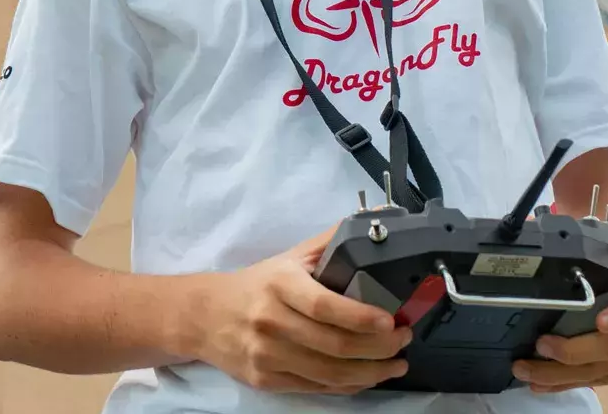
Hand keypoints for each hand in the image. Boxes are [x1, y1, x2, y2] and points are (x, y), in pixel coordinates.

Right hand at [193, 224, 411, 393]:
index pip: (323, 305)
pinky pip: (316, 388)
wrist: (203, 316)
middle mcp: (270, 321)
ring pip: (328, 374)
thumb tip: (375, 219)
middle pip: (333, 345)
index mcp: (280, 285)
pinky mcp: (265, 380)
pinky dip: (348, 386)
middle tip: (403, 341)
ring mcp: (266, 356)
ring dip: (371, 373)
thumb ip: (331, 241)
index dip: (360, 317)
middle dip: (378, 348)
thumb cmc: (256, 285)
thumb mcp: (289, 257)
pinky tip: (368, 376)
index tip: (391, 321)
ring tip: (396, 364)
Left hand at [513, 272, 607, 392]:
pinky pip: (600, 382)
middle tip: (540, 346)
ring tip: (528, 372)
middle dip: (572, 351)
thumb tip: (548, 281)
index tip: (600, 322)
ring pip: (602, 370)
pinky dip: (567, 384)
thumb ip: (591, 277)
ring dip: (559, 374)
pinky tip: (544, 384)